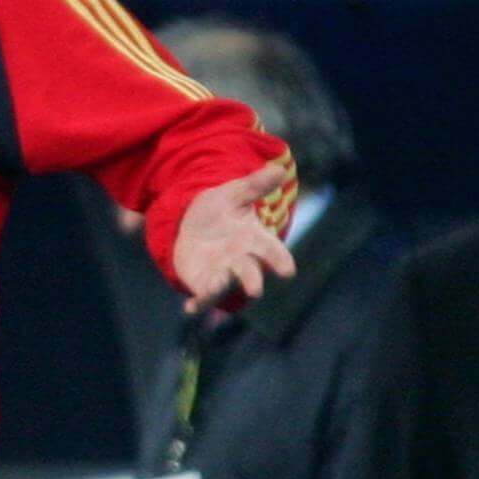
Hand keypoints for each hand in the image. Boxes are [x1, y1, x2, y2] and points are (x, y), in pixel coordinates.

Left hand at [168, 163, 298, 310]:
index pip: (271, 249)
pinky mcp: (203, 284)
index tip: (288, 270)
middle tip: (255, 289)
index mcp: (253, 238)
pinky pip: (202, 297)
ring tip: (216, 288)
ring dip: (220, 289)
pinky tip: (189, 309)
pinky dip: (198, 304)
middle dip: (251, 280)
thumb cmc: (221, 209)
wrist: (194, 222)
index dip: (280, 259)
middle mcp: (241, 260)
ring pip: (224, 286)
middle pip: (249, 272)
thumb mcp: (234, 193)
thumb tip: (279, 169)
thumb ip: (254, 185)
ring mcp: (222, 274)